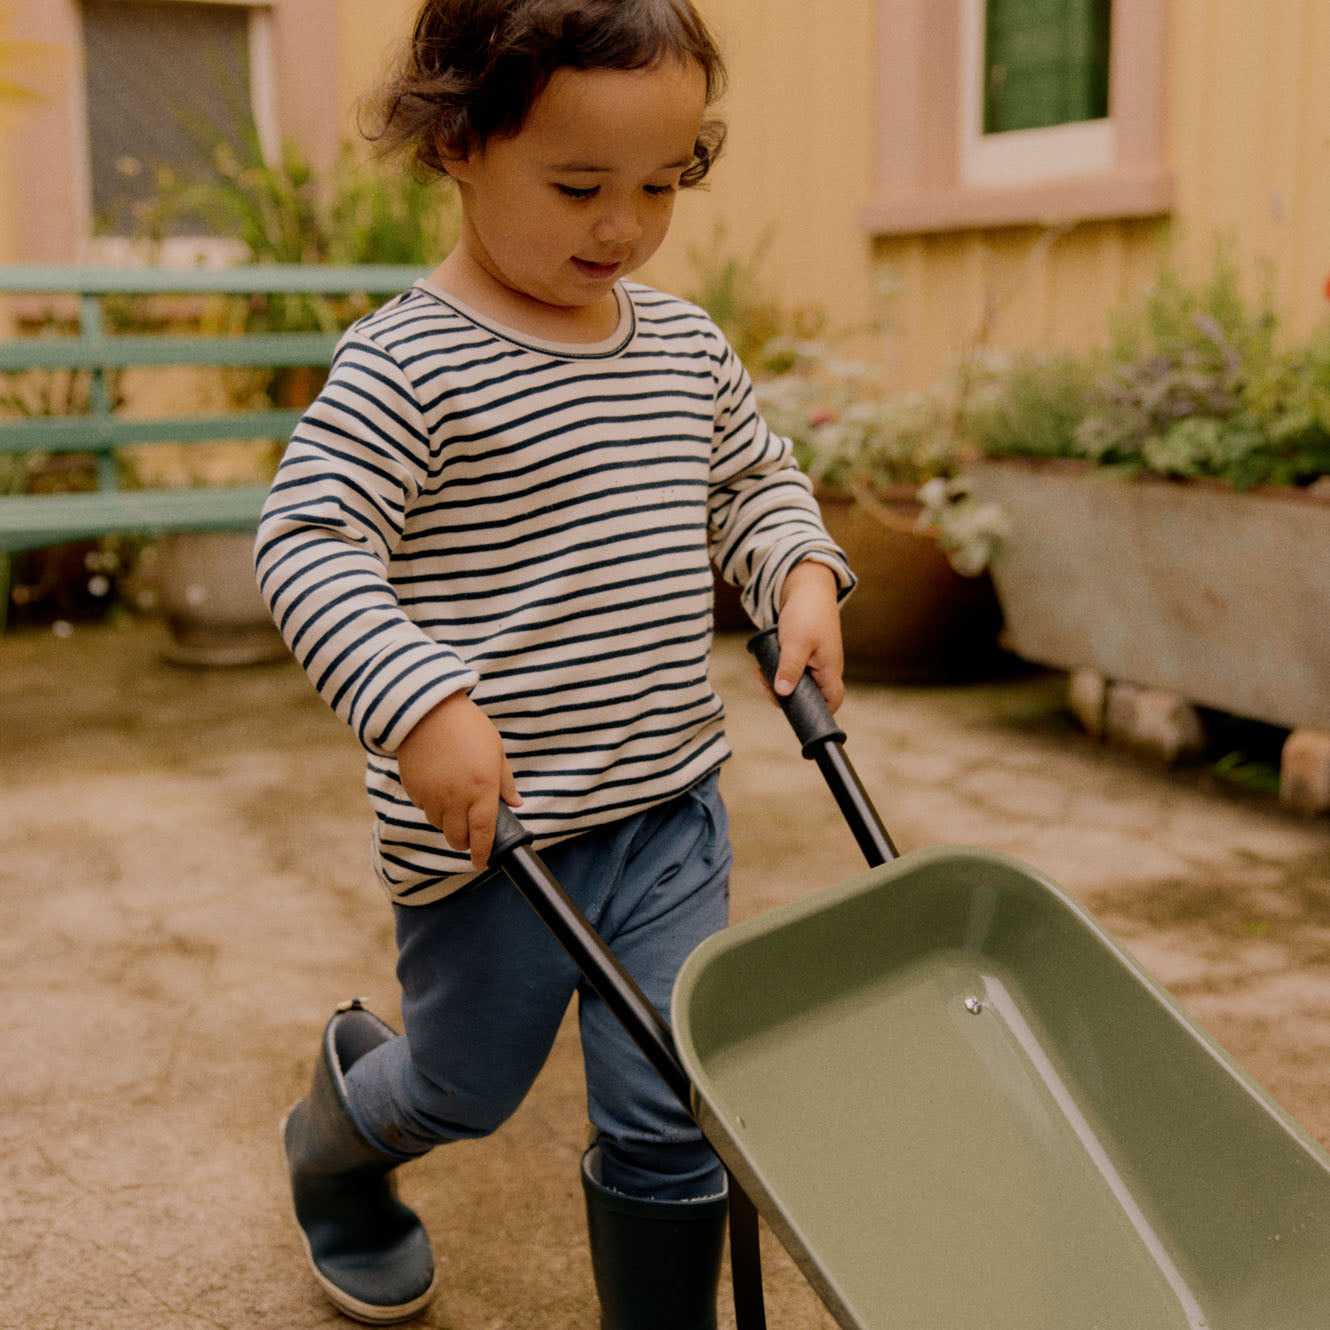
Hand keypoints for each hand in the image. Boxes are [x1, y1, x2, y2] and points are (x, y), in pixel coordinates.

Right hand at [395, 692, 521, 869]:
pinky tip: (438, 785)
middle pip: (457, 837)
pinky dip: (432, 806)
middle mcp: (456, 797)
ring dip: (448, 822)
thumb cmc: (468, 727)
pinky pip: (424, 809)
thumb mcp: (495, 750)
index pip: (483, 832)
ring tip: (455, 800)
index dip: (482, 852)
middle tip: (470, 833)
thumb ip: (505, 781)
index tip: (481, 862)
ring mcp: (432, 796)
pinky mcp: (414, 790)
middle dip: (464, 841)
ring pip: (439, 825)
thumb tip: (516, 804)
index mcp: (482, 788)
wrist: (427, 709)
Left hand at [771, 561, 844, 711]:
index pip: (832, 702)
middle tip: (765, 684)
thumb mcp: (796, 642)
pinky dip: (776, 670)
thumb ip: (790, 668)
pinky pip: (790, 671)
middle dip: (785, 696)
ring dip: (777, 682)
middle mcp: (823, 669)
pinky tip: (762, 665)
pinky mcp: (802, 654)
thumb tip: (782, 693)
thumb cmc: (806, 612)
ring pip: (796, 684)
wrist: (805, 586)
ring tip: (760, 673)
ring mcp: (813, 662)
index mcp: (829, 669)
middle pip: (809, 697)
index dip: (817, 713)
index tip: (793, 710)